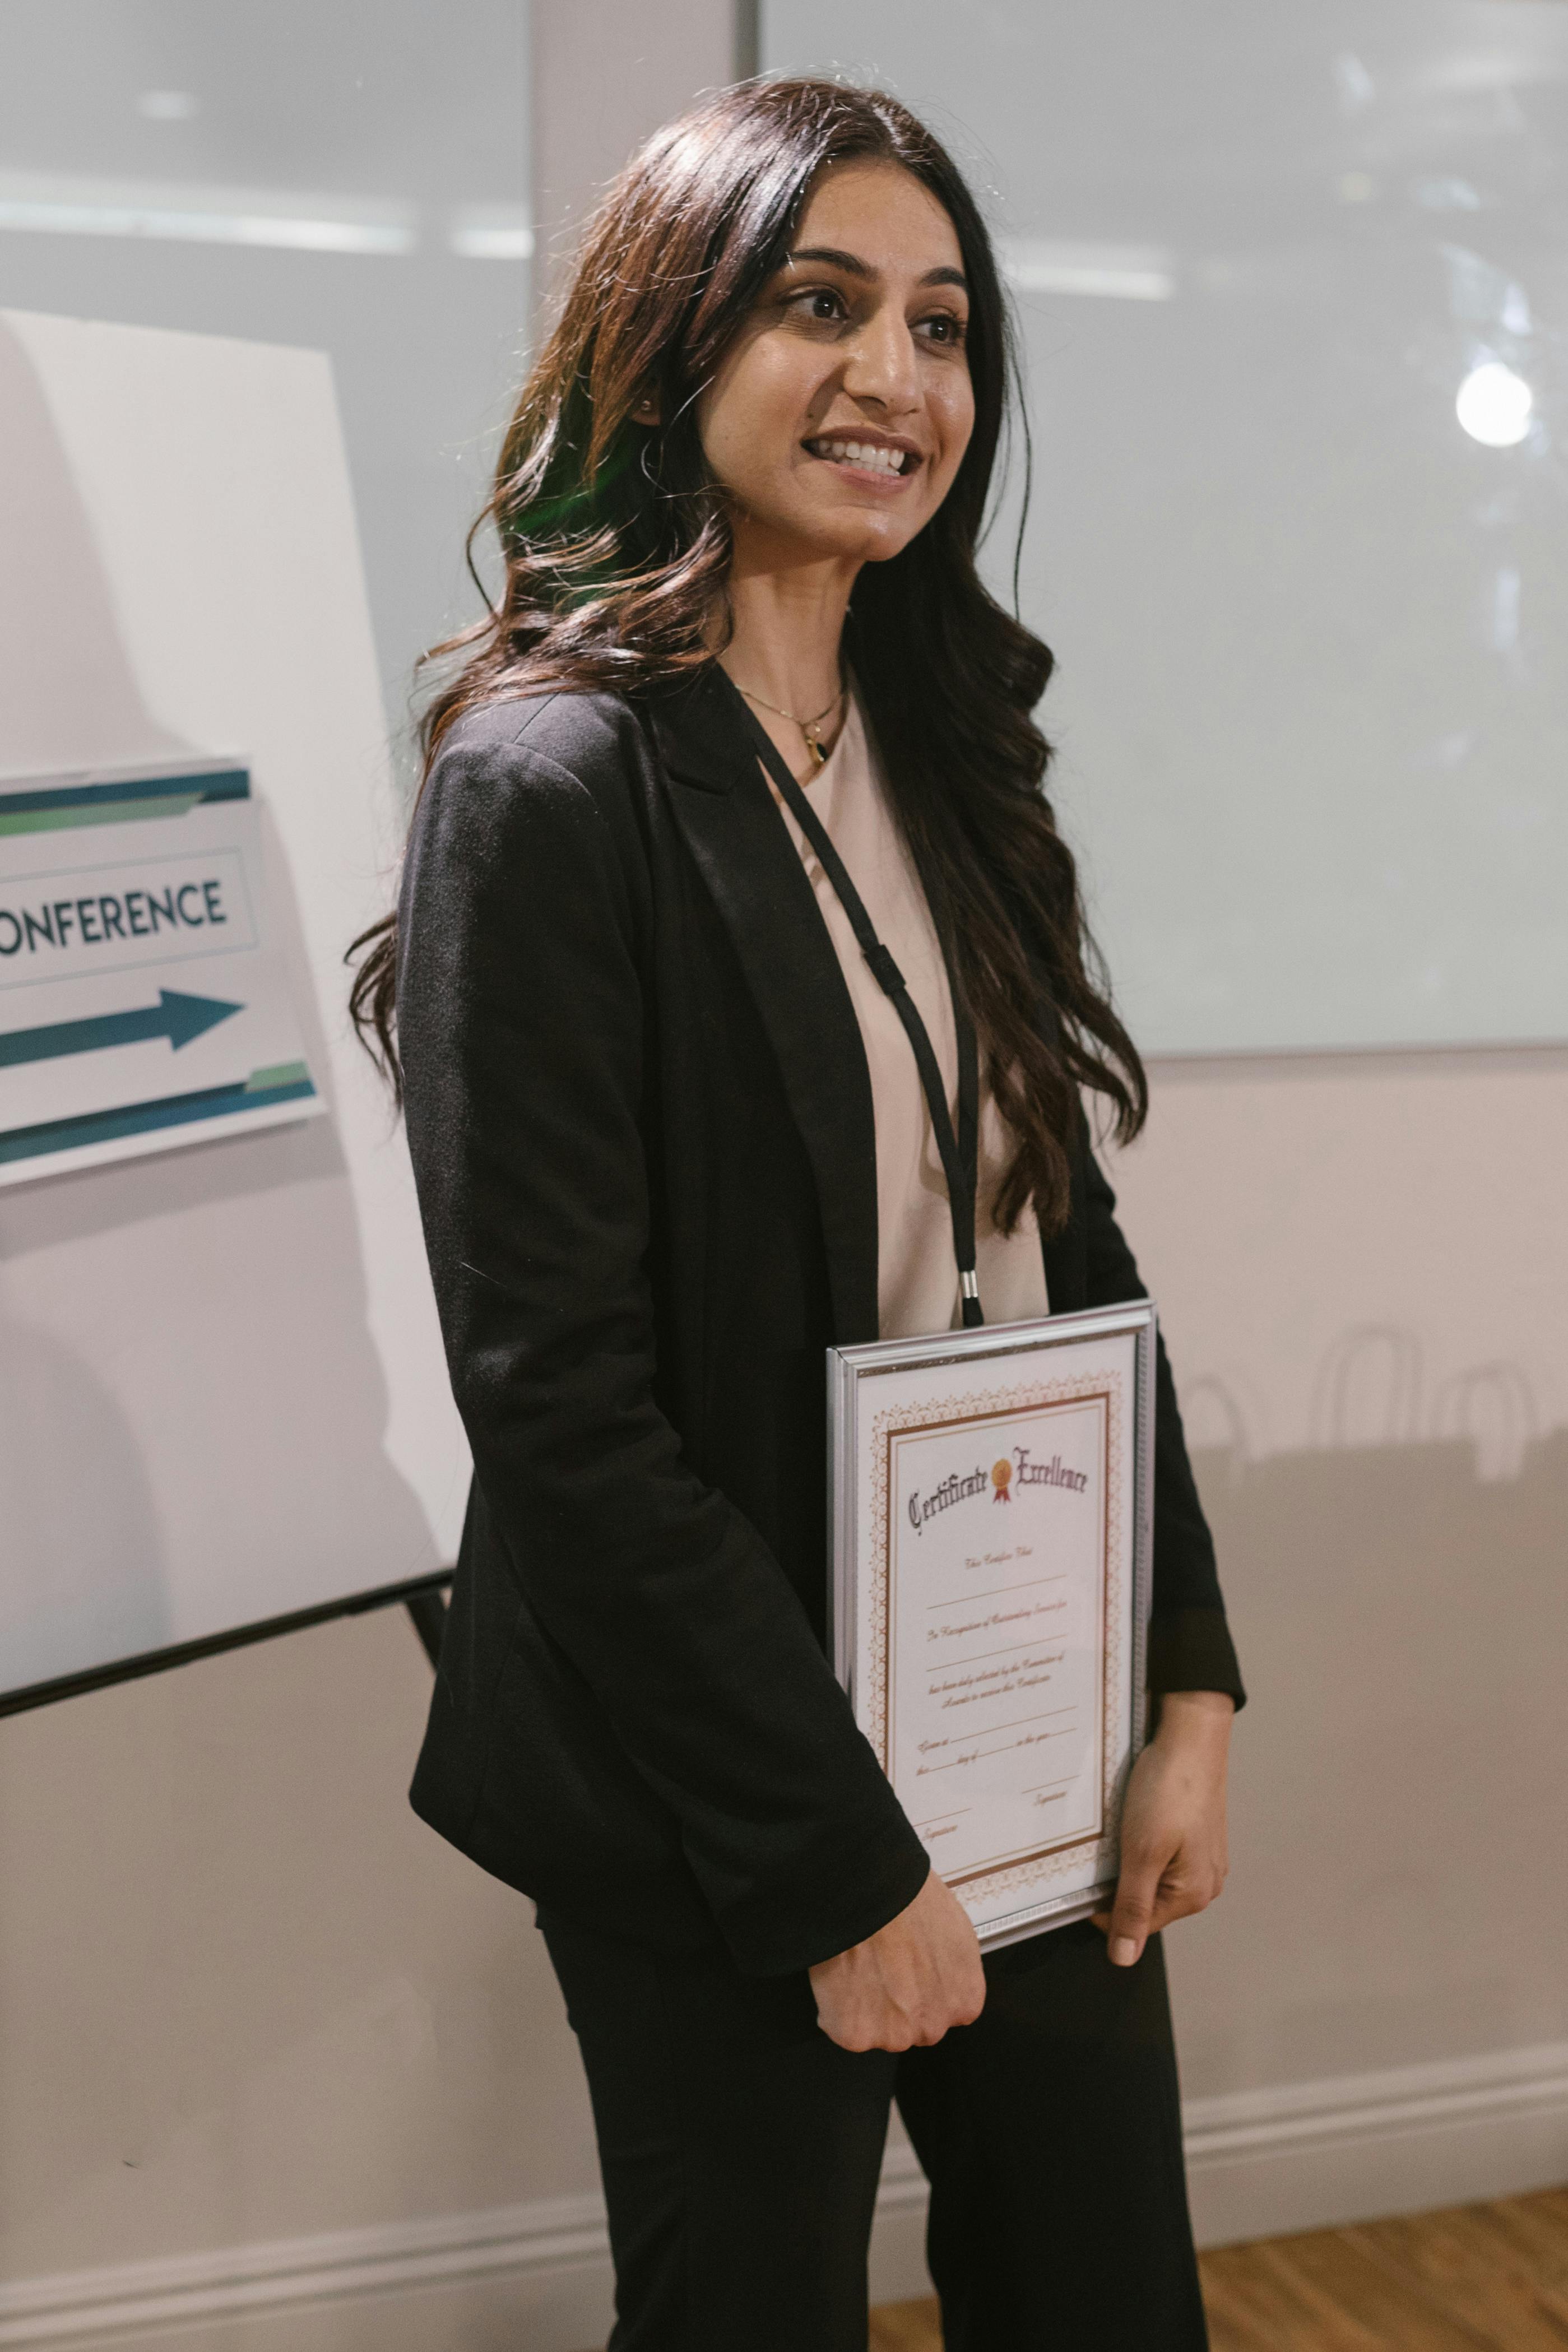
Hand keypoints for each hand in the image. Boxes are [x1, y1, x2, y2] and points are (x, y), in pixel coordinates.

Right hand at [809, 1867, 985, 2052]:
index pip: (942, 2013)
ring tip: (857, 1965)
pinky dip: (834, 2008)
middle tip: (879, 1967)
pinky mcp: (856, 2036)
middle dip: (895, 2005)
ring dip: (865, 2008)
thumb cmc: (912, 1901)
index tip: (905, 1973)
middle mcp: (934, 2027)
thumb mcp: (955, 1934)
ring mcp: (895, 2035)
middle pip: (911, 2026)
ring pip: (877, 2030)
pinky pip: (841, 2028)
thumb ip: (951, 1970)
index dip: (919, 1991)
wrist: (873, 1893)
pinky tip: (839, 1976)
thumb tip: (936, 1971)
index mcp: (964, 2003)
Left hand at [1091, 1690, 1232, 1967]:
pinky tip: (1135, 1820)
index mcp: (1193, 1895)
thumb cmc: (1169, 1790)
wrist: (1191, 1736)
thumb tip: (1124, 1958)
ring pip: (1152, 1877)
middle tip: (1103, 1850)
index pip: (1137, 1925)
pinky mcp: (1196, 1835)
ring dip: (1130, 1862)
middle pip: (1145, 1903)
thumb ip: (1132, 1907)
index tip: (1083, 1881)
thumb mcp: (1142, 1852)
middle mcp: (1204, 1883)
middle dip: (1119, 1883)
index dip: (1104, 1908)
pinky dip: (1143, 1844)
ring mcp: (1202, 1858)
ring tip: (1120, 1833)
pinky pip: (1162, 1855)